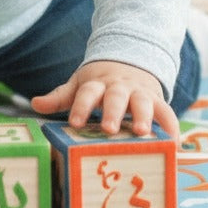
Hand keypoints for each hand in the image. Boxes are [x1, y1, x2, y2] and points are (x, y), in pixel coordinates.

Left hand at [31, 60, 179, 141]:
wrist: (128, 62)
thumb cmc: (99, 83)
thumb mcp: (79, 85)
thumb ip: (59, 96)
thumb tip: (35, 104)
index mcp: (96, 84)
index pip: (86, 93)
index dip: (80, 106)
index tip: (74, 122)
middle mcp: (119, 87)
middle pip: (116, 97)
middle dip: (113, 112)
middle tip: (109, 129)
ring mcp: (140, 93)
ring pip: (144, 102)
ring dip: (144, 117)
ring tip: (143, 132)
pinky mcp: (158, 101)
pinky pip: (168, 113)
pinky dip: (171, 128)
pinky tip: (172, 145)